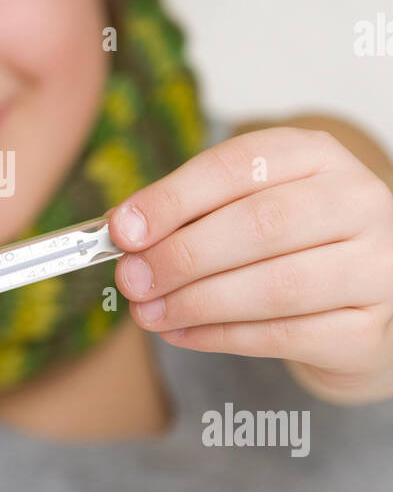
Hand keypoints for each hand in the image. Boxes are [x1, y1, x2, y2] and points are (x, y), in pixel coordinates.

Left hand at [108, 126, 392, 401]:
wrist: (367, 303)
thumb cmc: (294, 245)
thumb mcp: (249, 206)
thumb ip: (193, 213)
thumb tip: (126, 233)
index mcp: (318, 156)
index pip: (240, 166)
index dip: (175, 198)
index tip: (123, 229)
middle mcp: (357, 202)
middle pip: (260, 225)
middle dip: (182, 255)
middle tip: (131, 278)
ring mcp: (374, 267)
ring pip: (275, 286)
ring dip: (197, 302)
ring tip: (147, 313)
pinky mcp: (369, 329)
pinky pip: (284, 335)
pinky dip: (222, 336)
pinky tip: (182, 333)